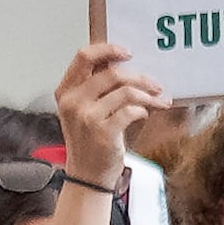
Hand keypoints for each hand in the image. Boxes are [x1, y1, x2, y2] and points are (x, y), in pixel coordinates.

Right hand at [53, 42, 164, 175]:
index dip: (108, 50)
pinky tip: (144, 115)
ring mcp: (86, 117)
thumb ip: (96, 87)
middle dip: (140, 77)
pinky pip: (132, 111)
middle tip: (155, 84)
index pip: (83, 57)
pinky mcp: (102, 132)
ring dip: (149, 95)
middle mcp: (72, 102)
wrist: (87, 174)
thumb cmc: (89, 140)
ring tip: (158, 100)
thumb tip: (126, 65)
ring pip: (126, 91)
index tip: (128, 53)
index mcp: (65, 92)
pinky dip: (144, 111)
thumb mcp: (84, 109)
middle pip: (112, 73)